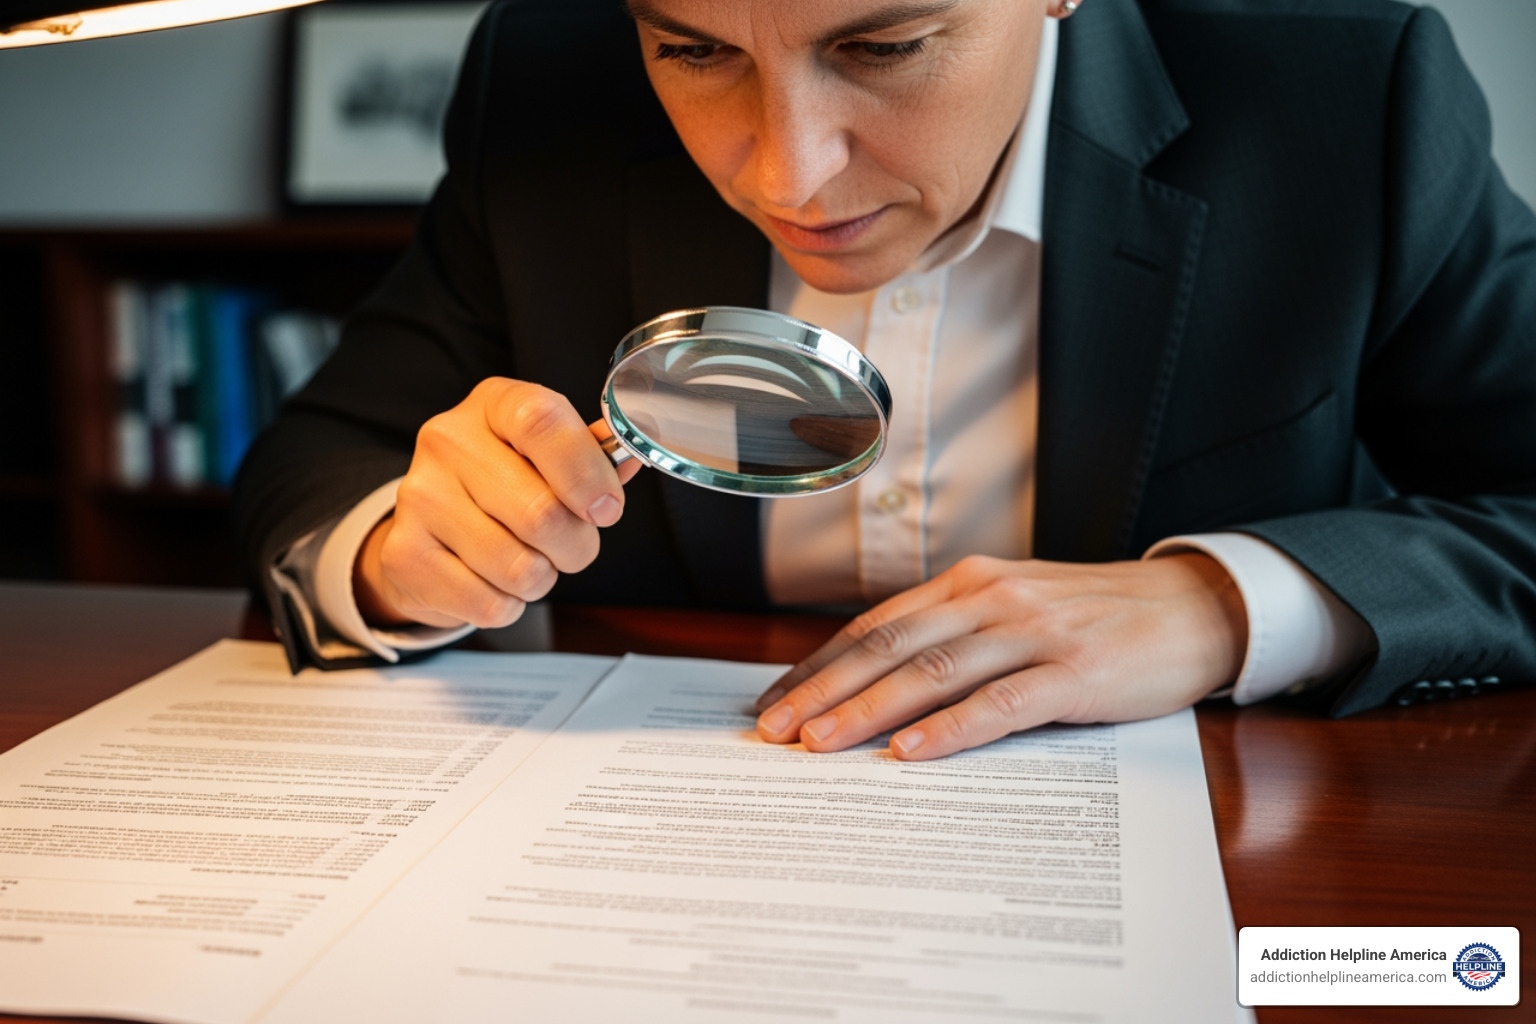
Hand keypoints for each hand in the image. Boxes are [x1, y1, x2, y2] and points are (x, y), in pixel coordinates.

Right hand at [353, 378, 640, 628]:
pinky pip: (489, 604)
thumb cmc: (505, 485)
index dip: (586, 471)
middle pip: (540, 512)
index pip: (542, 421)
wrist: (429, 529)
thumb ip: (591, 458)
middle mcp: (448, 440)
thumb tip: (626, 465)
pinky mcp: (405, 554)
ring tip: (528, 561)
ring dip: (542, 578)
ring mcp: (420, 497)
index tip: (607, 509)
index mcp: (494, 403)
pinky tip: (494, 582)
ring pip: (519, 567)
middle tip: (572, 545)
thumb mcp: (547, 455)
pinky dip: (508, 605)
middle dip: (576, 545)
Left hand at [754, 554, 1246, 759]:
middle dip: (824, 690)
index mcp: (968, 583)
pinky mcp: (1074, 671)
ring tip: (820, 744)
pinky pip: (1001, 702)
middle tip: (774, 731)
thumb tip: (875, 683)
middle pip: (888, 647)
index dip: (819, 665)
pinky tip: (911, 752)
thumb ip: (952, 635)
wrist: (1190, 608)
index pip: (874, 627)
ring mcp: (1033, 632)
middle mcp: (991, 598)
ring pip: (934, 671)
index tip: (774, 702)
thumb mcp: (1012, 609)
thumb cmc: (1092, 617)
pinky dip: (951, 728)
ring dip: (869, 710)